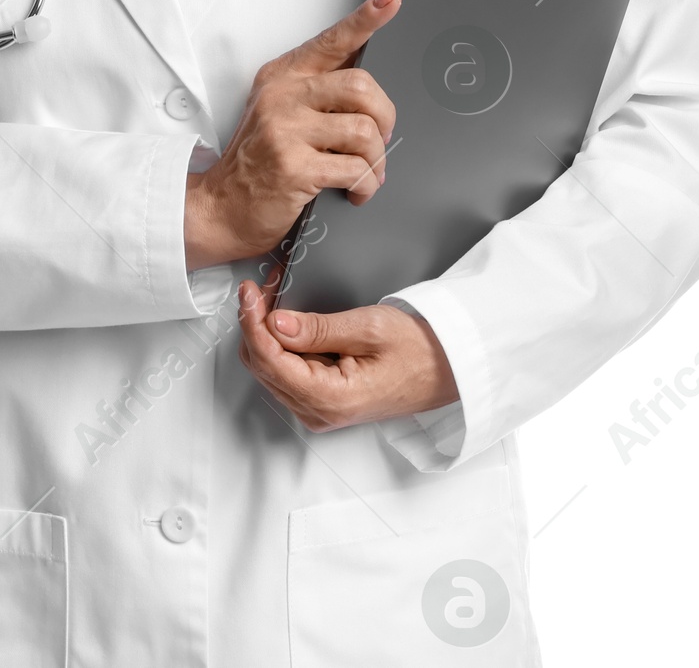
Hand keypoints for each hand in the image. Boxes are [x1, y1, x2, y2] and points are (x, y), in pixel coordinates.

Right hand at [184, 0, 402, 269]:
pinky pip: (355, 169)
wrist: (221, 208)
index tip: (391, 1)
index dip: (365, 20)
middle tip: (380, 140)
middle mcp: (282, 97)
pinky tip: (355, 192)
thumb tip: (368, 89)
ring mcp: (286, 130)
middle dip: (384, 119)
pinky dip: (366, 185)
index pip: (331, 41)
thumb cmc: (256, 163)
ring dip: (376, 160)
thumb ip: (317, 94)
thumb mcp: (279, 114)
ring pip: (364, 131)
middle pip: (361, 87)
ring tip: (367, 173)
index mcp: (282, 77)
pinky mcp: (295, 167)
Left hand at [237, 276, 458, 430]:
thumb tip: (274, 323)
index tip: (249, 290)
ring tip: (274, 294)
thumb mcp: (368, 327)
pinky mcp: (323, 401)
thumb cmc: (418, 348)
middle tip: (262, 286)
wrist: (449, 369)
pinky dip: (280, 342)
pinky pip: (287, 371)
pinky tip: (287, 316)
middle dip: (255, 323)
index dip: (252, 321)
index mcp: (330, 399)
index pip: (269, 360)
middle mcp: (318, 412)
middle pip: (262, 366)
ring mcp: (319, 410)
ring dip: (265, 331)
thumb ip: (317, 328)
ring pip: (270, 369)